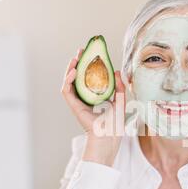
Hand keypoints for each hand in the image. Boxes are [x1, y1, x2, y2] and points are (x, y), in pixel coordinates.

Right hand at [61, 48, 125, 165]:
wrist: (108, 138)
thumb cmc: (115, 125)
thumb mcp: (121, 102)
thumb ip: (119, 87)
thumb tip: (117, 71)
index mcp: (94, 97)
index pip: (89, 78)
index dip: (89, 66)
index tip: (92, 54)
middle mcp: (84, 99)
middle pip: (78, 77)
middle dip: (79, 63)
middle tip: (82, 50)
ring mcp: (78, 103)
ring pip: (70, 82)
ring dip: (70, 68)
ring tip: (75, 57)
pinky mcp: (74, 106)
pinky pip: (67, 91)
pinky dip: (68, 80)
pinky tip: (73, 71)